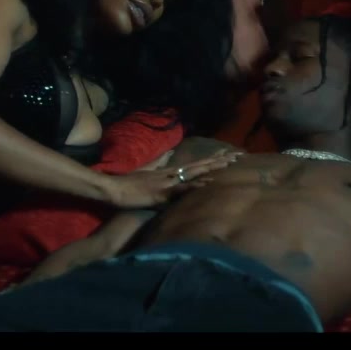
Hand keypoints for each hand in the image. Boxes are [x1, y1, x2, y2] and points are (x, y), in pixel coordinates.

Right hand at [104, 149, 241, 207]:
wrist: (113, 189)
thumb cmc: (127, 185)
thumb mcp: (146, 175)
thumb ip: (158, 170)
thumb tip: (167, 163)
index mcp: (169, 172)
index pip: (194, 164)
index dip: (211, 160)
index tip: (227, 156)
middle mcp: (171, 174)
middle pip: (199, 165)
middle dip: (218, 161)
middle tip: (237, 155)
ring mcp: (167, 182)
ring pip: (194, 173)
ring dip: (211, 168)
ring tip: (228, 164)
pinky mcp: (162, 193)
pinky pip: (181, 190)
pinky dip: (195, 186)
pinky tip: (207, 184)